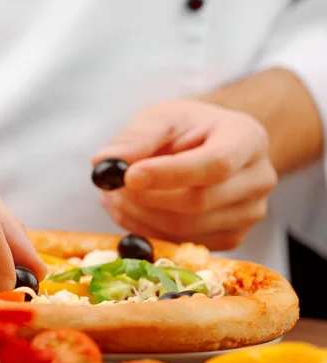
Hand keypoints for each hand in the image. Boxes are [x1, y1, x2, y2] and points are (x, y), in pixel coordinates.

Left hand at [93, 99, 277, 249]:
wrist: (208, 145)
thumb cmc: (185, 128)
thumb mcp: (160, 118)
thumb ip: (135, 137)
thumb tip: (104, 162)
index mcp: (246, 138)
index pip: (214, 165)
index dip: (169, 175)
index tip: (128, 177)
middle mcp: (258, 179)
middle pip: (198, 202)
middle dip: (144, 199)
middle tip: (110, 190)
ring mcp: (249, 213)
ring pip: (186, 229)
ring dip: (140, 218)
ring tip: (117, 197)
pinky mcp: (232, 238)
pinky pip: (183, 244)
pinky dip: (149, 232)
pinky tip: (136, 212)